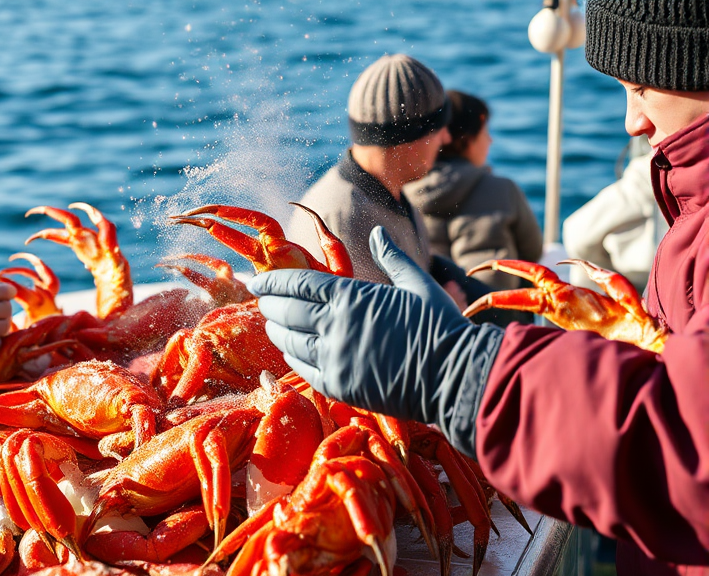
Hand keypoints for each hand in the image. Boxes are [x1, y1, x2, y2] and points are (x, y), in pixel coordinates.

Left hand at [248, 227, 503, 430]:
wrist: (456, 376)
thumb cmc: (441, 326)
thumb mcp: (418, 283)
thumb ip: (391, 257)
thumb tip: (377, 232)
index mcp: (351, 296)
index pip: (297, 284)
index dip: (273, 282)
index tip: (257, 280)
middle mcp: (335, 325)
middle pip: (286, 311)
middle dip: (268, 304)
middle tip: (260, 299)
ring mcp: (335, 357)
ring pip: (289, 340)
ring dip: (276, 329)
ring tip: (271, 323)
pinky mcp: (339, 385)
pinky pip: (303, 368)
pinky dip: (292, 356)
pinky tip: (290, 350)